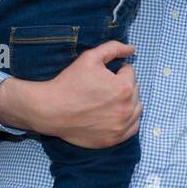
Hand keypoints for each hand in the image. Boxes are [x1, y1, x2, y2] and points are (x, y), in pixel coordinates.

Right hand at [0, 41, 140, 147]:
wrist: (50, 110)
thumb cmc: (69, 82)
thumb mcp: (90, 57)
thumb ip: (113, 48)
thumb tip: (132, 49)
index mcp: (124, 87)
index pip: (130, 72)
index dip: (116, 70)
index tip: (102, 76)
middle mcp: (127, 108)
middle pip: (135, 90)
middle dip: (122, 85)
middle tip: (102, 88)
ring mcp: (122, 126)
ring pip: (136, 108)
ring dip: (127, 102)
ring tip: (108, 100)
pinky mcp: (115, 139)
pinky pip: (133, 127)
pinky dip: (127, 120)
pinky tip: (113, 114)